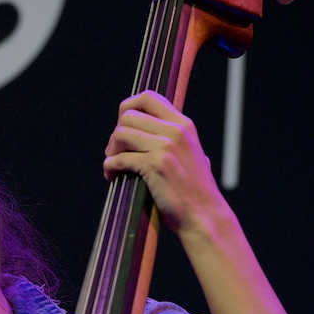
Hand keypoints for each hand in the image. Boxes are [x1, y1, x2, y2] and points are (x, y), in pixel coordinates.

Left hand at [102, 90, 224, 235]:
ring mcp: (166, 147)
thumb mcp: (193, 155)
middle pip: (128, 115)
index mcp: (184, 125)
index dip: (128, 108)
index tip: (123, 127)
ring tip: (113, 165)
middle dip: (115, 134)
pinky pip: (119, 159)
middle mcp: (176, 131)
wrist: (204, 215)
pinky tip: (112, 176)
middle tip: (115, 153)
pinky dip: (110, 167)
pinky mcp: (156, 166)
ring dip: (111, 151)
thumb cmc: (194, 191)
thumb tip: (151, 132)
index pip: (148, 97)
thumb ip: (176, 141)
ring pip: (121, 134)